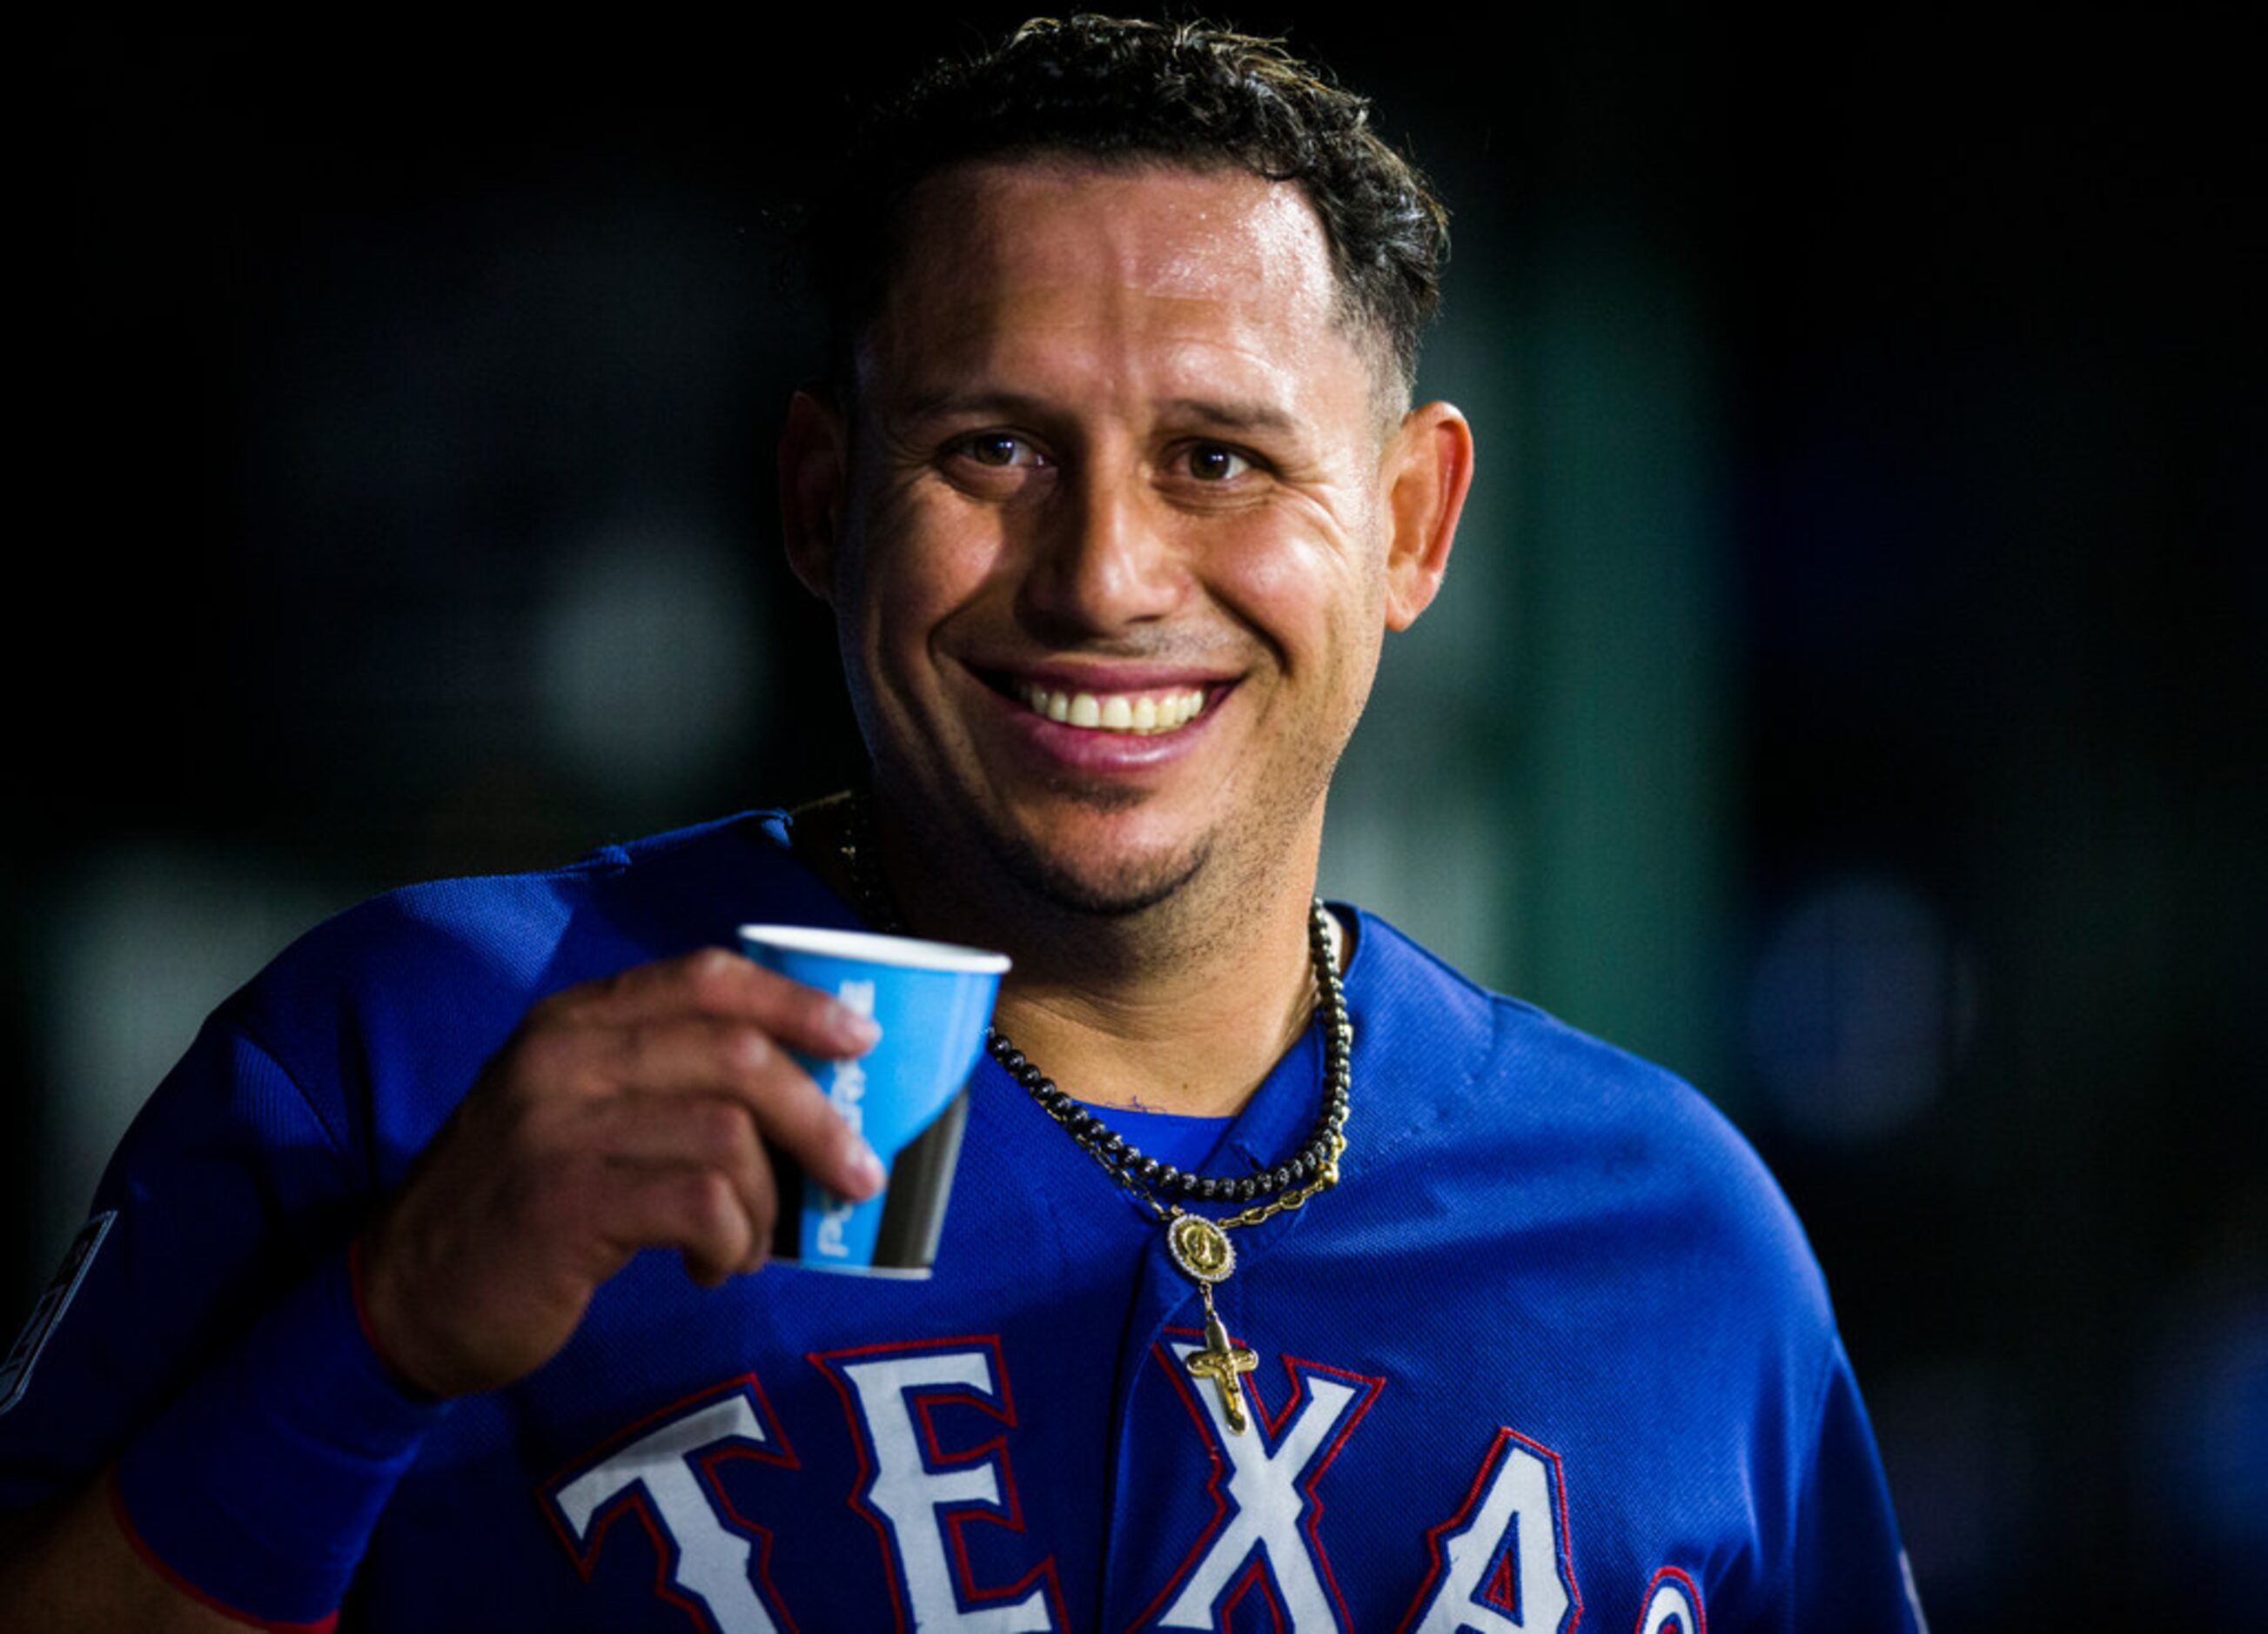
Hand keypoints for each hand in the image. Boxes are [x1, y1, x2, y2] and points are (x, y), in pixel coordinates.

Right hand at [357, 949, 883, 1397]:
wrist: (398, 1297)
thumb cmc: (515, 1206)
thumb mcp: (573, 1113)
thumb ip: (661, 1082)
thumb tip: (802, 1095)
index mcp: (574, 1021)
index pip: (706, 977)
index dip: (795, 1002)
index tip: (860, 1036)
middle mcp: (564, 1057)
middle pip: (738, 1055)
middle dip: (818, 1117)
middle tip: (858, 1173)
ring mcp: (559, 1127)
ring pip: (729, 1135)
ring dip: (767, 1203)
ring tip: (749, 1245)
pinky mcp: (565, 1203)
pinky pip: (701, 1203)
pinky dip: (732, 1240)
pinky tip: (713, 1267)